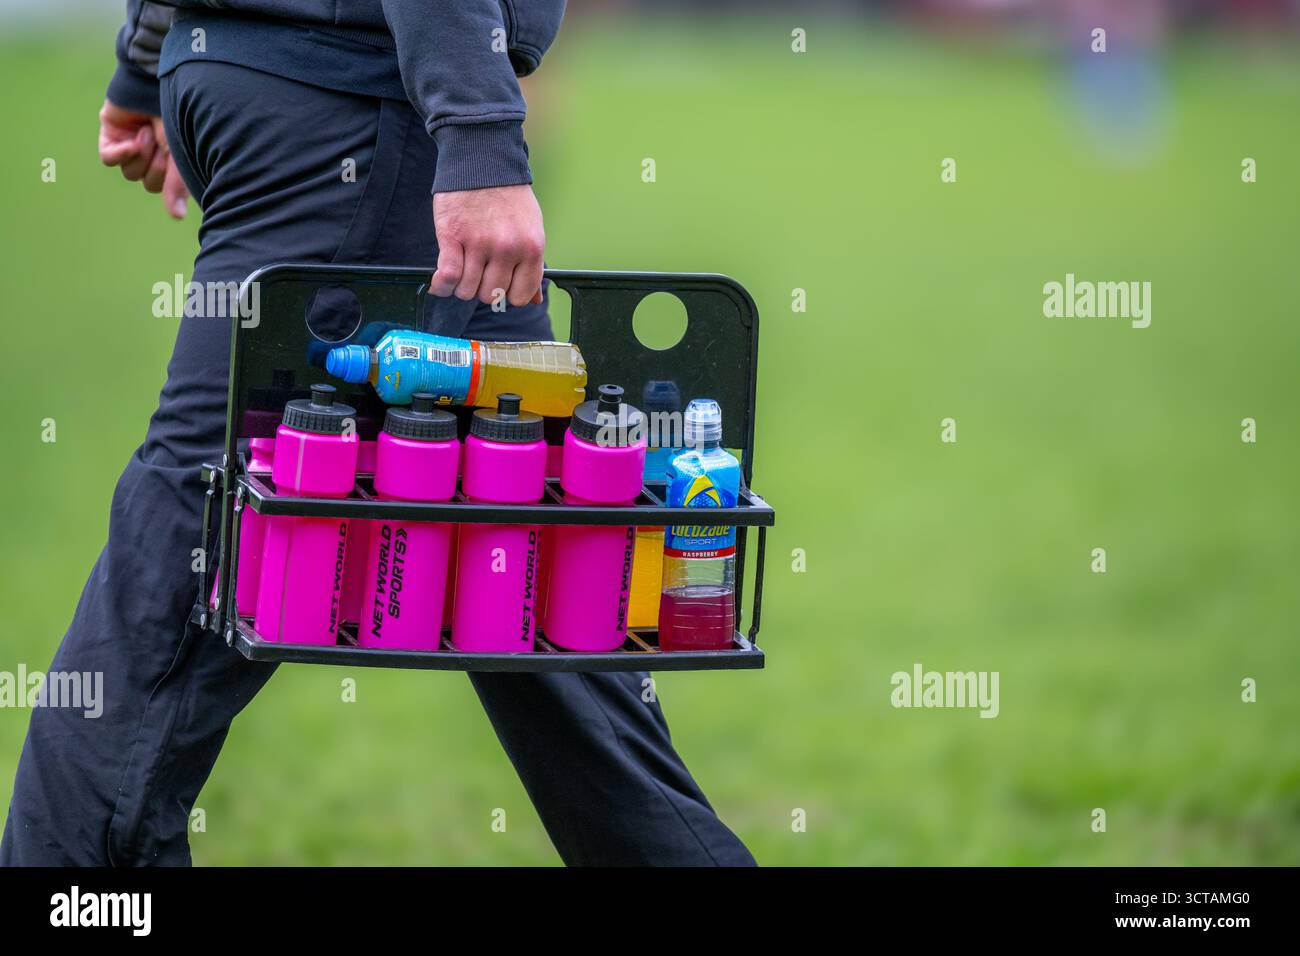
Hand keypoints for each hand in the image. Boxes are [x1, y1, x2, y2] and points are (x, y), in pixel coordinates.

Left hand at [98, 99, 188, 219]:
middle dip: (156, 165)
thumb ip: (176, 187)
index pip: (165, 188)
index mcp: (171, 160)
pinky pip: (109, 158)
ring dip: (141, 155)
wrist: (155, 85)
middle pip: (147, 182)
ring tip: (148, 132)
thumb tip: (176, 216)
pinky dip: (121, 153)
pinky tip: (133, 139)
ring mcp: (130, 145)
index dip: (169, 179)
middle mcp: (151, 155)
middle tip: (162, 142)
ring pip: (129, 172)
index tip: (176, 160)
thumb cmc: (177, 117)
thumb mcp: (180, 156)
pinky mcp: (111, 135)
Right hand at [429, 184, 544, 306]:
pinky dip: (441, 285)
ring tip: (462, 269)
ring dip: (461, 286)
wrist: (482, 160)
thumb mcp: (531, 229)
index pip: (520, 297)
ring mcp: (479, 244)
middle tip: (478, 271)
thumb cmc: (508, 198)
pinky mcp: (452, 237)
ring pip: (467, 290)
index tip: (500, 284)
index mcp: (531, 249)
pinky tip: (440, 282)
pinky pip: (447, 277)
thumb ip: (532, 266)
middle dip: (482, 288)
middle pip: (490, 296)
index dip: (507, 294)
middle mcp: (507, 249)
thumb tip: (534, 300)